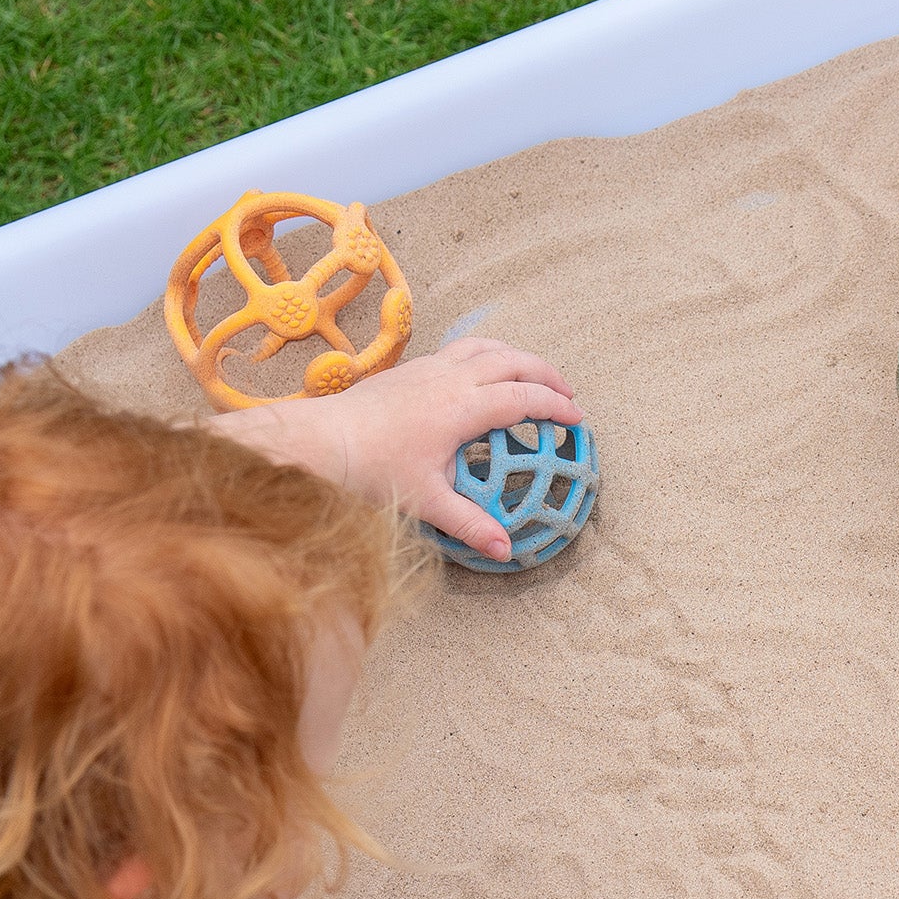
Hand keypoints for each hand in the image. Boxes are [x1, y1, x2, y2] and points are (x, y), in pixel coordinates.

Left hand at [208, 338, 582, 563]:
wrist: (323, 440)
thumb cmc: (373, 470)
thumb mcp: (427, 502)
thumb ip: (470, 524)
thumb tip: (505, 550)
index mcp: (463, 407)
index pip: (522, 398)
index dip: (555, 407)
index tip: (576, 419)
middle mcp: (451, 378)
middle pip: (512, 361)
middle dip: (546, 374)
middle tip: (567, 393)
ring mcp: (430, 367)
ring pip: (487, 347)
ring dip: (517, 357)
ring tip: (534, 375)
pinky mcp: (412, 367)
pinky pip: (462, 349)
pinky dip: (487, 355)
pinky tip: (484, 373)